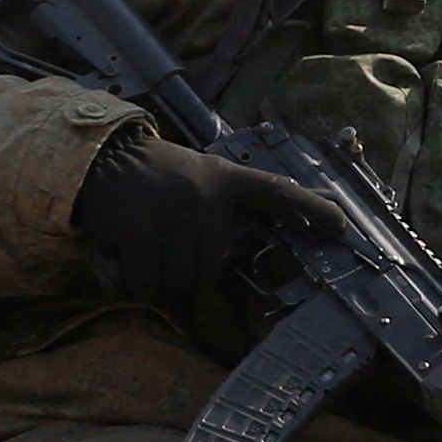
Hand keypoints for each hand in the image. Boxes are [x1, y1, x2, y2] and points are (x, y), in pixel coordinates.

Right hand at [71, 131, 333, 310]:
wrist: (100, 157)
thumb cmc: (153, 176)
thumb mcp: (198, 178)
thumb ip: (223, 208)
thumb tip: (237, 250)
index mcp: (226, 179)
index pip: (278, 192)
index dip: (312, 209)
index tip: (341, 227)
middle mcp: (207, 195)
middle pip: (212, 268)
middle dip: (186, 271)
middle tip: (165, 248)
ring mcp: (175, 213)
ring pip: (180, 281)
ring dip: (159, 279)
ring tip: (145, 250)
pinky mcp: (143, 229)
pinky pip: (149, 284)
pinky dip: (135, 284)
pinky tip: (127, 262)